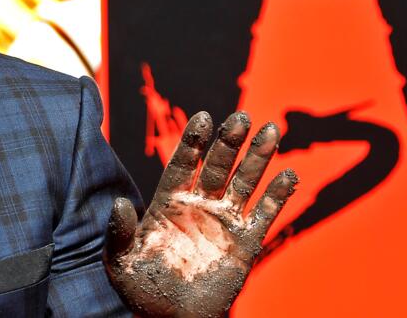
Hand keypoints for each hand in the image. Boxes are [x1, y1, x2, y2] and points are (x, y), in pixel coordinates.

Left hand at [104, 111, 297, 317]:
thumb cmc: (142, 290)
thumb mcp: (120, 262)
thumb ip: (120, 232)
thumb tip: (118, 202)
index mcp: (168, 203)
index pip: (182, 164)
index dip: (193, 142)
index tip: (204, 117)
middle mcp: (198, 207)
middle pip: (216, 166)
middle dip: (229, 142)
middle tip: (242, 117)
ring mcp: (223, 223)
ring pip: (243, 183)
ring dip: (257, 158)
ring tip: (271, 130)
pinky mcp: (245, 244)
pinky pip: (264, 215)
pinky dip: (277, 195)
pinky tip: (287, 174)